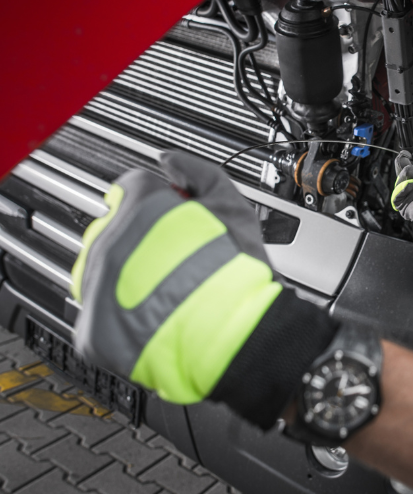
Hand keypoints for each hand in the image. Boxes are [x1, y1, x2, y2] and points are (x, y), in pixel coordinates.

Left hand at [72, 151, 336, 429]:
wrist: (233, 332)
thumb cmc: (235, 271)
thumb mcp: (232, 203)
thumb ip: (198, 171)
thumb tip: (170, 161)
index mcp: (139, 207)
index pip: (131, 189)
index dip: (157, 202)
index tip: (170, 217)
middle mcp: (110, 242)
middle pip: (116, 231)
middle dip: (143, 240)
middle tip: (176, 258)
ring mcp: (97, 285)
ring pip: (103, 271)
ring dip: (129, 276)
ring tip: (168, 290)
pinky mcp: (94, 327)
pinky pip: (101, 314)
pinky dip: (123, 315)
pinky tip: (153, 315)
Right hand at [390, 151, 412, 231]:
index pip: (411, 169)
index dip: (407, 161)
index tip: (405, 153)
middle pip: (403, 175)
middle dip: (402, 165)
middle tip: (403, 157)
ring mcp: (409, 198)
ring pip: (399, 184)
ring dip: (403, 174)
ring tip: (410, 168)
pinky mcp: (404, 207)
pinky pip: (396, 196)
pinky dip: (401, 188)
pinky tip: (410, 183)